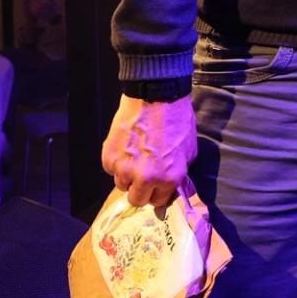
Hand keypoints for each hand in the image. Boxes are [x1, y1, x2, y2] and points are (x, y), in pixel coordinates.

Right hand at [102, 94, 196, 208]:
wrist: (155, 96)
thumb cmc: (177, 121)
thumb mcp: (188, 151)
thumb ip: (177, 173)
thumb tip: (170, 185)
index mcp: (168, 179)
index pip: (158, 201)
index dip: (158, 192)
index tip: (157, 184)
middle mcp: (144, 178)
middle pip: (136, 200)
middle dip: (141, 190)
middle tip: (144, 175)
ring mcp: (124, 168)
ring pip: (121, 184)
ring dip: (127, 175)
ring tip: (135, 156)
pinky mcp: (108, 156)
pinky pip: (110, 169)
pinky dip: (117, 162)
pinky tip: (126, 147)